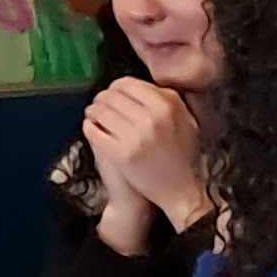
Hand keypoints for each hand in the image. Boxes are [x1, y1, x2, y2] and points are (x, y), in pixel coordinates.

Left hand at [84, 81, 210, 237]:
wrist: (181, 192)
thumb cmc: (184, 156)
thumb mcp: (187, 122)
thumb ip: (168, 100)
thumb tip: (143, 85)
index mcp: (167, 106)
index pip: (127, 83)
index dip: (116, 88)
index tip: (115, 95)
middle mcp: (151, 118)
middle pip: (109, 96)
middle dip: (101, 100)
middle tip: (101, 107)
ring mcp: (134, 137)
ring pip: (98, 111)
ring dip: (93, 112)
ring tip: (95, 118)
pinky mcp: (119, 154)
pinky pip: (92, 130)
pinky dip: (89, 127)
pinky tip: (94, 130)